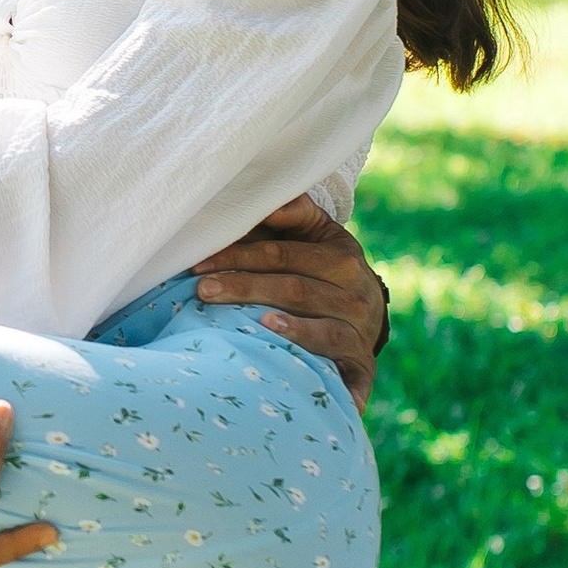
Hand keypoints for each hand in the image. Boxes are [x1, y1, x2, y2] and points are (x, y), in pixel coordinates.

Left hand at [192, 195, 389, 409]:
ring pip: (317, 326)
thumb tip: (271, 201)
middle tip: (203, 291)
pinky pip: (336, 358)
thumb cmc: (328, 273)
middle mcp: (355, 294)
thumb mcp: (321, 239)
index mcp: (342, 258)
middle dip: (244, 287)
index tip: (199, 264)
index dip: (239, 255)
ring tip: (250, 319)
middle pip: (294, 288)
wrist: (368, 319)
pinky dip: (314, 356)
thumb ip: (296, 215)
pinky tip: (282, 345)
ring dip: (282, 324)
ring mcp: (360, 331)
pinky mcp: (361, 365)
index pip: (283, 254)